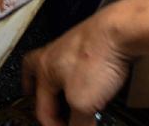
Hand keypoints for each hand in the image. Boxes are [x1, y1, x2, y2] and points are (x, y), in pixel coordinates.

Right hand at [22, 2, 131, 125]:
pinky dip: (75, 71)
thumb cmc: (96, 59)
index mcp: (43, 70)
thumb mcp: (84, 101)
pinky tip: (87, 76)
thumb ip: (79, 120)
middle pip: (32, 70)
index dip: (52, 125)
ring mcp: (70, 46)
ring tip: (60, 89)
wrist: (119, 31)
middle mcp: (51, 54)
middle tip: (29, 94)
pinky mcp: (89, 42)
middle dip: (29, 85)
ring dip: (54, 79)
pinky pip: (74, 60)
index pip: (41, 107)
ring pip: (54, 64)